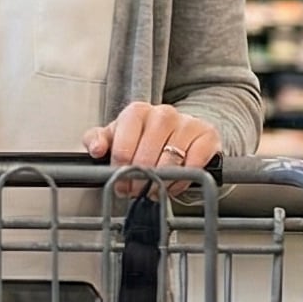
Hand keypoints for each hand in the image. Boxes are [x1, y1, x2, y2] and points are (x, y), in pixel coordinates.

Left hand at [82, 102, 221, 198]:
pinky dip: (182, 180)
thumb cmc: (143, 137)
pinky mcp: (206, 136)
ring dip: (160, 183)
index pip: (123, 147)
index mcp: (137, 112)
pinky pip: (194, 165)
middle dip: (139, 180)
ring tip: (154, 188)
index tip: (120, 182)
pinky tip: (174, 182)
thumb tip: (95, 149)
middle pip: (146, 157)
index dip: (120, 171)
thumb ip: (97, 140)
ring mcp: (187, 123)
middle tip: (136, 190)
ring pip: (170, 163)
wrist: (177, 134)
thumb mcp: (116, 137)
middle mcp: (163, 113)